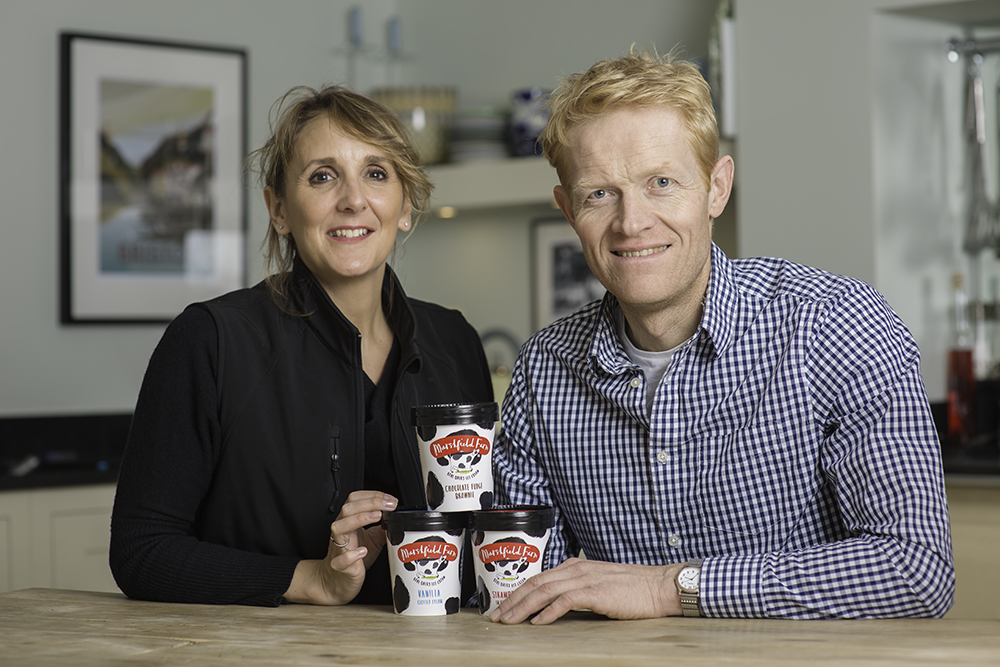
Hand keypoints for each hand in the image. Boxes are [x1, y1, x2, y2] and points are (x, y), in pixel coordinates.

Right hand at [283, 491, 396, 604]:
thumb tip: (396, 519)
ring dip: (358, 519)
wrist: (336, 582)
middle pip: (348, 509)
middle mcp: (342, 532)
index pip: (355, 500)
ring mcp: (339, 549)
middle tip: (388, 505)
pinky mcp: (340, 567)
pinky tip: (363, 551)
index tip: (390, 499)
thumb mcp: (372, 540)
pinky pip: (341, 560)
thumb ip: (382, 529)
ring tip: (377, 516)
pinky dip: (352, 555)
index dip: (372, 495)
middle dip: (370, 503)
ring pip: (339, 528)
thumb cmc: (353, 560)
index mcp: (348, 523)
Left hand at [488, 558, 682, 624]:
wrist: (660, 586)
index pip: (538, 578)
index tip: (503, 607)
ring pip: (544, 591)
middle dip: (512, 600)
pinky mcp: (596, 592)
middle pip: (535, 583)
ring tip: (509, 621)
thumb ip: (578, 589)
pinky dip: (548, 611)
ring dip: (523, 607)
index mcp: (575, 566)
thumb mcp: (599, 584)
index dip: (517, 593)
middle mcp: (576, 569)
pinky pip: (565, 601)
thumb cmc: (634, 589)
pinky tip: (537, 622)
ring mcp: (586, 579)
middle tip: (496, 616)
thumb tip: (557, 604)